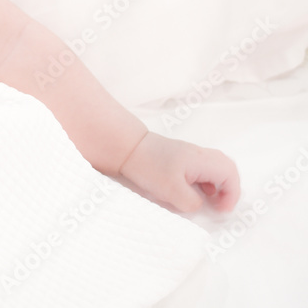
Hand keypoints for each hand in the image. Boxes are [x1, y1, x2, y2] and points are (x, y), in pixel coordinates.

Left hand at [119, 131, 239, 212]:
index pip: (230, 175)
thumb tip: (200, 206)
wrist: (127, 148)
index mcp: (202, 160)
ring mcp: (191, 155)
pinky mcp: (181, 158)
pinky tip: (194, 192)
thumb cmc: (149, 166)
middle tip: (220, 206)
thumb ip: (192, 203)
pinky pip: (202, 170)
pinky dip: (204, 182)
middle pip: (227, 169)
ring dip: (217, 186)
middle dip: (228, 189)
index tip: (221, 210)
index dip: (231, 195)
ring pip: (215, 169)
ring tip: (208, 202)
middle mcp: (200, 154)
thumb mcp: (172, 191)